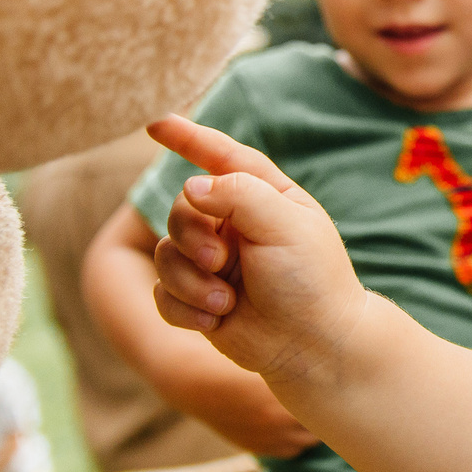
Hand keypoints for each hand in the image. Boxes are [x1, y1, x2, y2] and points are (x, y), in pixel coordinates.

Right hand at [146, 116, 366, 383]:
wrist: (315, 347)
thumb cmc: (311, 281)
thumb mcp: (284, 225)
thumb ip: (238, 194)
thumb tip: (191, 186)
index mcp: (264, 197)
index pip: (222, 158)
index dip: (189, 139)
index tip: (156, 124)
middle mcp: (235, 225)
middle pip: (182, 209)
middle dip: (192, 236)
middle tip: (220, 261)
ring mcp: (214, 263)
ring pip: (167, 253)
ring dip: (190, 280)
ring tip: (225, 302)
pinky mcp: (198, 299)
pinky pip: (163, 293)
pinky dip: (185, 309)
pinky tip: (215, 323)